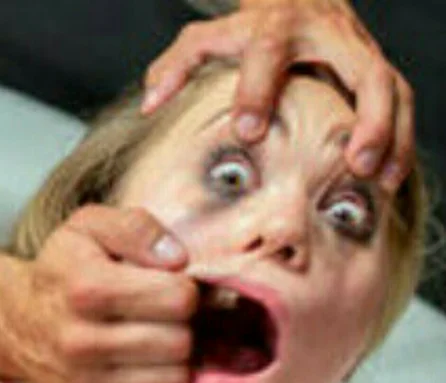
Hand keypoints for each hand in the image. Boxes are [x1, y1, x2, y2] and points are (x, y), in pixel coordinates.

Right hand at [1, 205, 197, 382]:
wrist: (21, 317)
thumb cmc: (66, 268)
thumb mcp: (93, 225)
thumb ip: (138, 228)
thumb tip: (178, 259)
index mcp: (89, 289)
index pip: (180, 298)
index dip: (187, 289)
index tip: (172, 286)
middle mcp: (84, 342)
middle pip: (182, 342)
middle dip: (184, 324)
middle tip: (166, 315)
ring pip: (175, 382)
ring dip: (176, 360)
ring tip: (156, 341)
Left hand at [142, 0, 413, 192]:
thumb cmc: (250, 29)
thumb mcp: (211, 38)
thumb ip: (178, 65)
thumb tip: (150, 103)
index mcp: (276, 29)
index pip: (266, 54)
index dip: (258, 90)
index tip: (249, 133)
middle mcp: (326, 36)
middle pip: (362, 68)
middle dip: (363, 117)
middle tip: (353, 163)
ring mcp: (358, 50)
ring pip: (391, 87)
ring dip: (391, 134)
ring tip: (380, 179)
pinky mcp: (376, 66)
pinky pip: (403, 100)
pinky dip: (401, 138)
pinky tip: (391, 176)